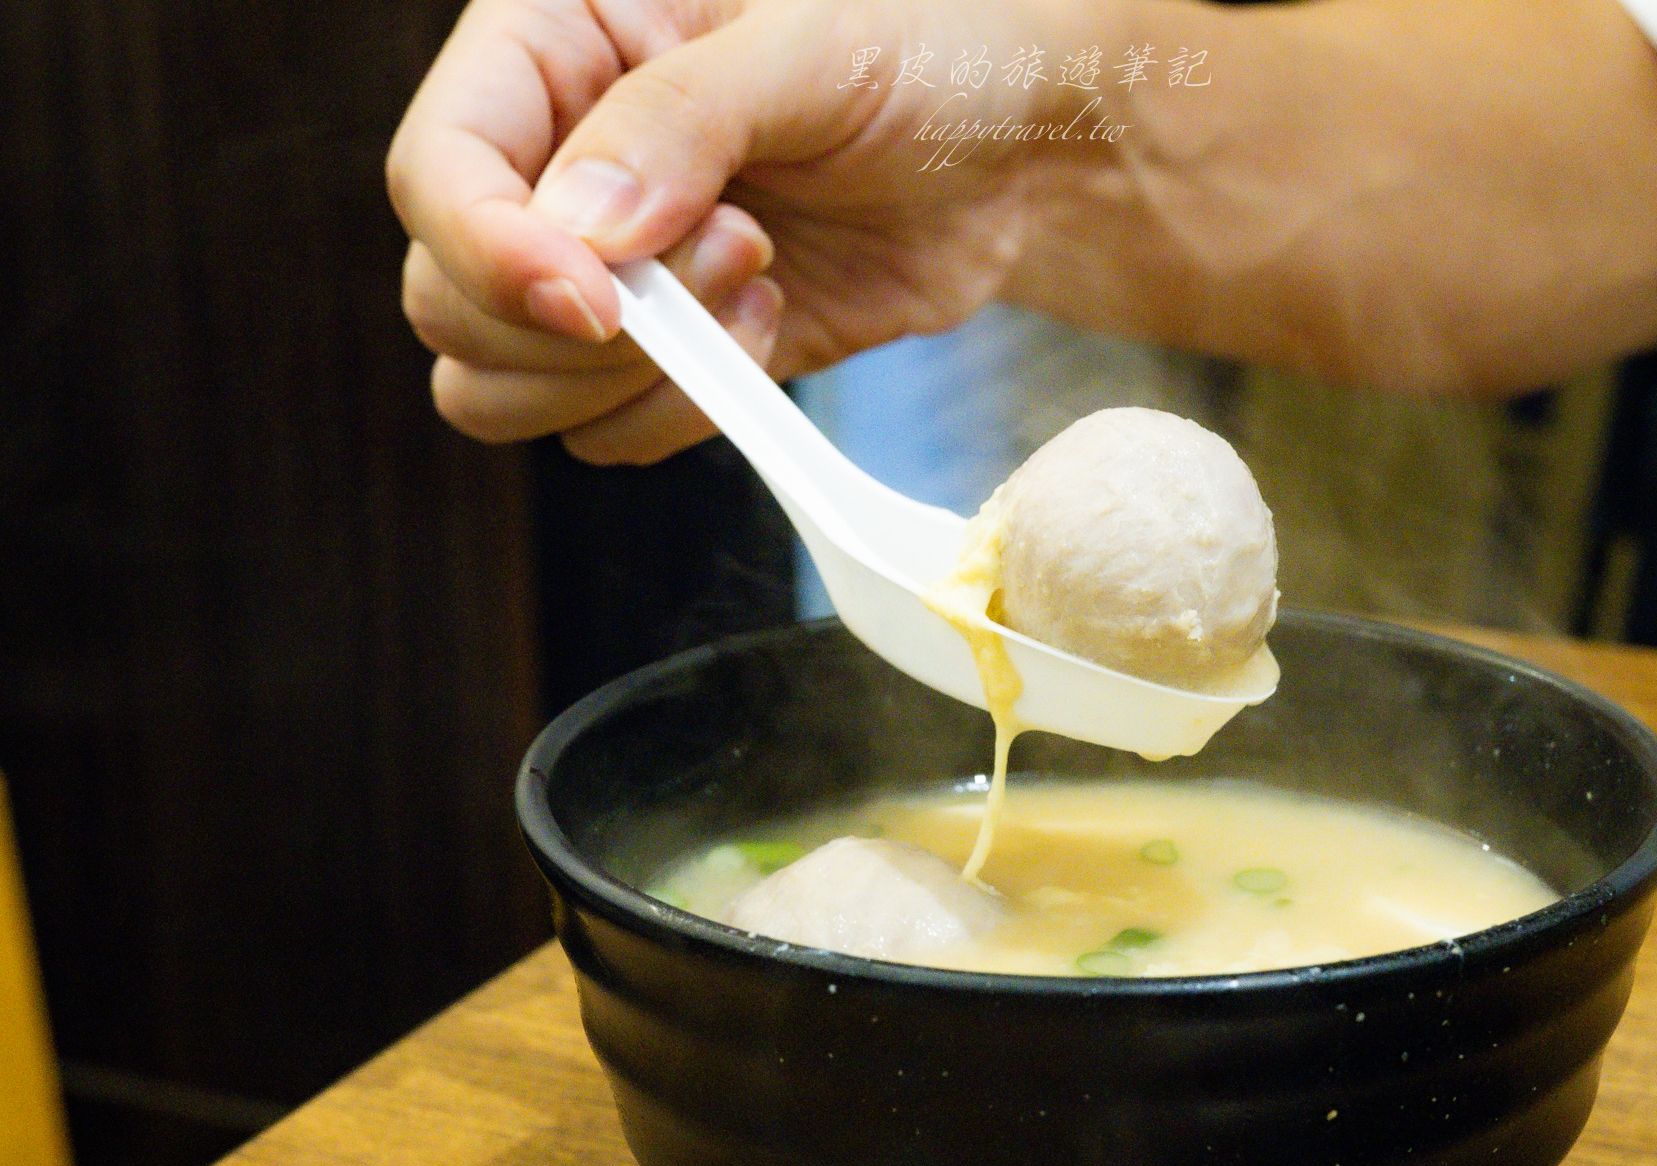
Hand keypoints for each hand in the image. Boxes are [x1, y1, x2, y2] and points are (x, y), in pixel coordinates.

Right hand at [388, 0, 1075, 462]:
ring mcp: (602, 269)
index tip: (597, 298)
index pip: (437, 171)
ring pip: (505, 389)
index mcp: (549, 44)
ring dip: (633, 376)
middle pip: (449, 303)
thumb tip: (579, 234)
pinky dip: (684, 410)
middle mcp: (549, 162)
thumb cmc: (925, 44)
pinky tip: (772, 322)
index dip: (490, 252)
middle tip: (739, 249)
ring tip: (758, 279)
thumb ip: (680, 122)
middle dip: (584, 323)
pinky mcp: (666, 353)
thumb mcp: (810, 42)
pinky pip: (605, 430)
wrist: (1017, 145)